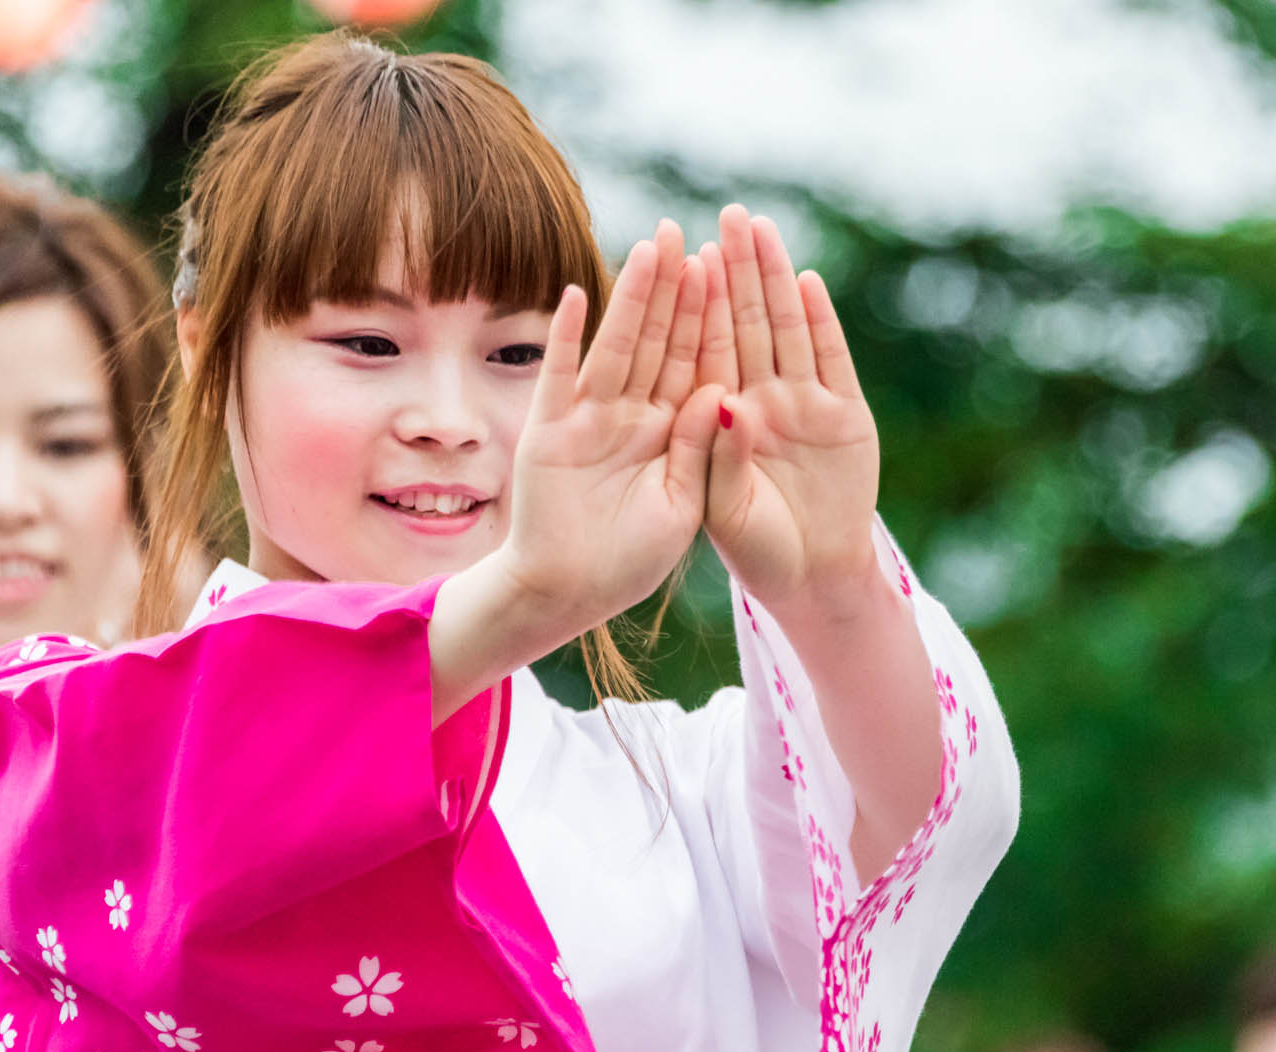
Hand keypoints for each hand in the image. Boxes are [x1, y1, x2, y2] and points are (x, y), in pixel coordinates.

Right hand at [496, 219, 720, 635]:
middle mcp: (631, 417)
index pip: (697, 363)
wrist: (565, 597)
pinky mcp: (547, 432)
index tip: (728, 269)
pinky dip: (565, 339)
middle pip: (659, 342)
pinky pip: (559, 377)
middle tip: (687, 230)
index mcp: (670, 434)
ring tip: (648, 248)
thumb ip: (701, 450)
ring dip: (631, 298)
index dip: (711, 317)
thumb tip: (722, 392)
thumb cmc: (627, 563)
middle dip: (675, 289)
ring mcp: (588, 420)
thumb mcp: (684, 507)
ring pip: (617, 346)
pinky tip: (576, 296)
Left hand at [698, 205, 880, 619]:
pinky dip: (820, 324)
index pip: (705, 349)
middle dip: (734, 270)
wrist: (813, 582)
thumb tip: (721, 399)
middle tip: (725, 214)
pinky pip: (830, 361)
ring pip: (785, 330)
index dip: (696, 302)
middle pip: (744, 325)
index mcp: (720, 420)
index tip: (683, 254)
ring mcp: (804, 405)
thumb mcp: (722, 509)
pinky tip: (807, 283)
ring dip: (773, 280)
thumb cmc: (757, 553)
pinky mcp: (845, 417)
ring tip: (762, 228)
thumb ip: (719, 454)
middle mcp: (761, 401)